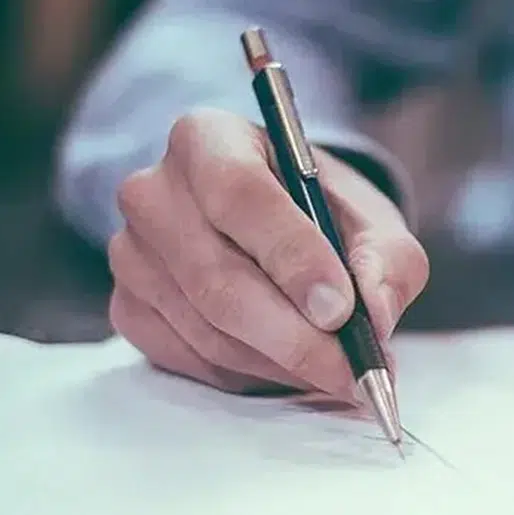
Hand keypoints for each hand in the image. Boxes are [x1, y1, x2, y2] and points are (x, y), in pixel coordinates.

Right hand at [107, 107, 428, 397]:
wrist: (273, 228)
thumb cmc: (321, 214)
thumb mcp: (370, 220)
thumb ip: (386, 259)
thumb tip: (375, 314)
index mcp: (208, 139)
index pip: (239, 193)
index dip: (291, 256)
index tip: (341, 309)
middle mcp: (153, 191)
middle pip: (217, 277)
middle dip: (295, 336)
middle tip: (352, 370)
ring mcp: (131, 253)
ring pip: (207, 329)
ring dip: (280, 363)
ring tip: (335, 371)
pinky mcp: (127, 307)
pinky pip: (190, 358)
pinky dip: (249, 375)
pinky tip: (288, 367)